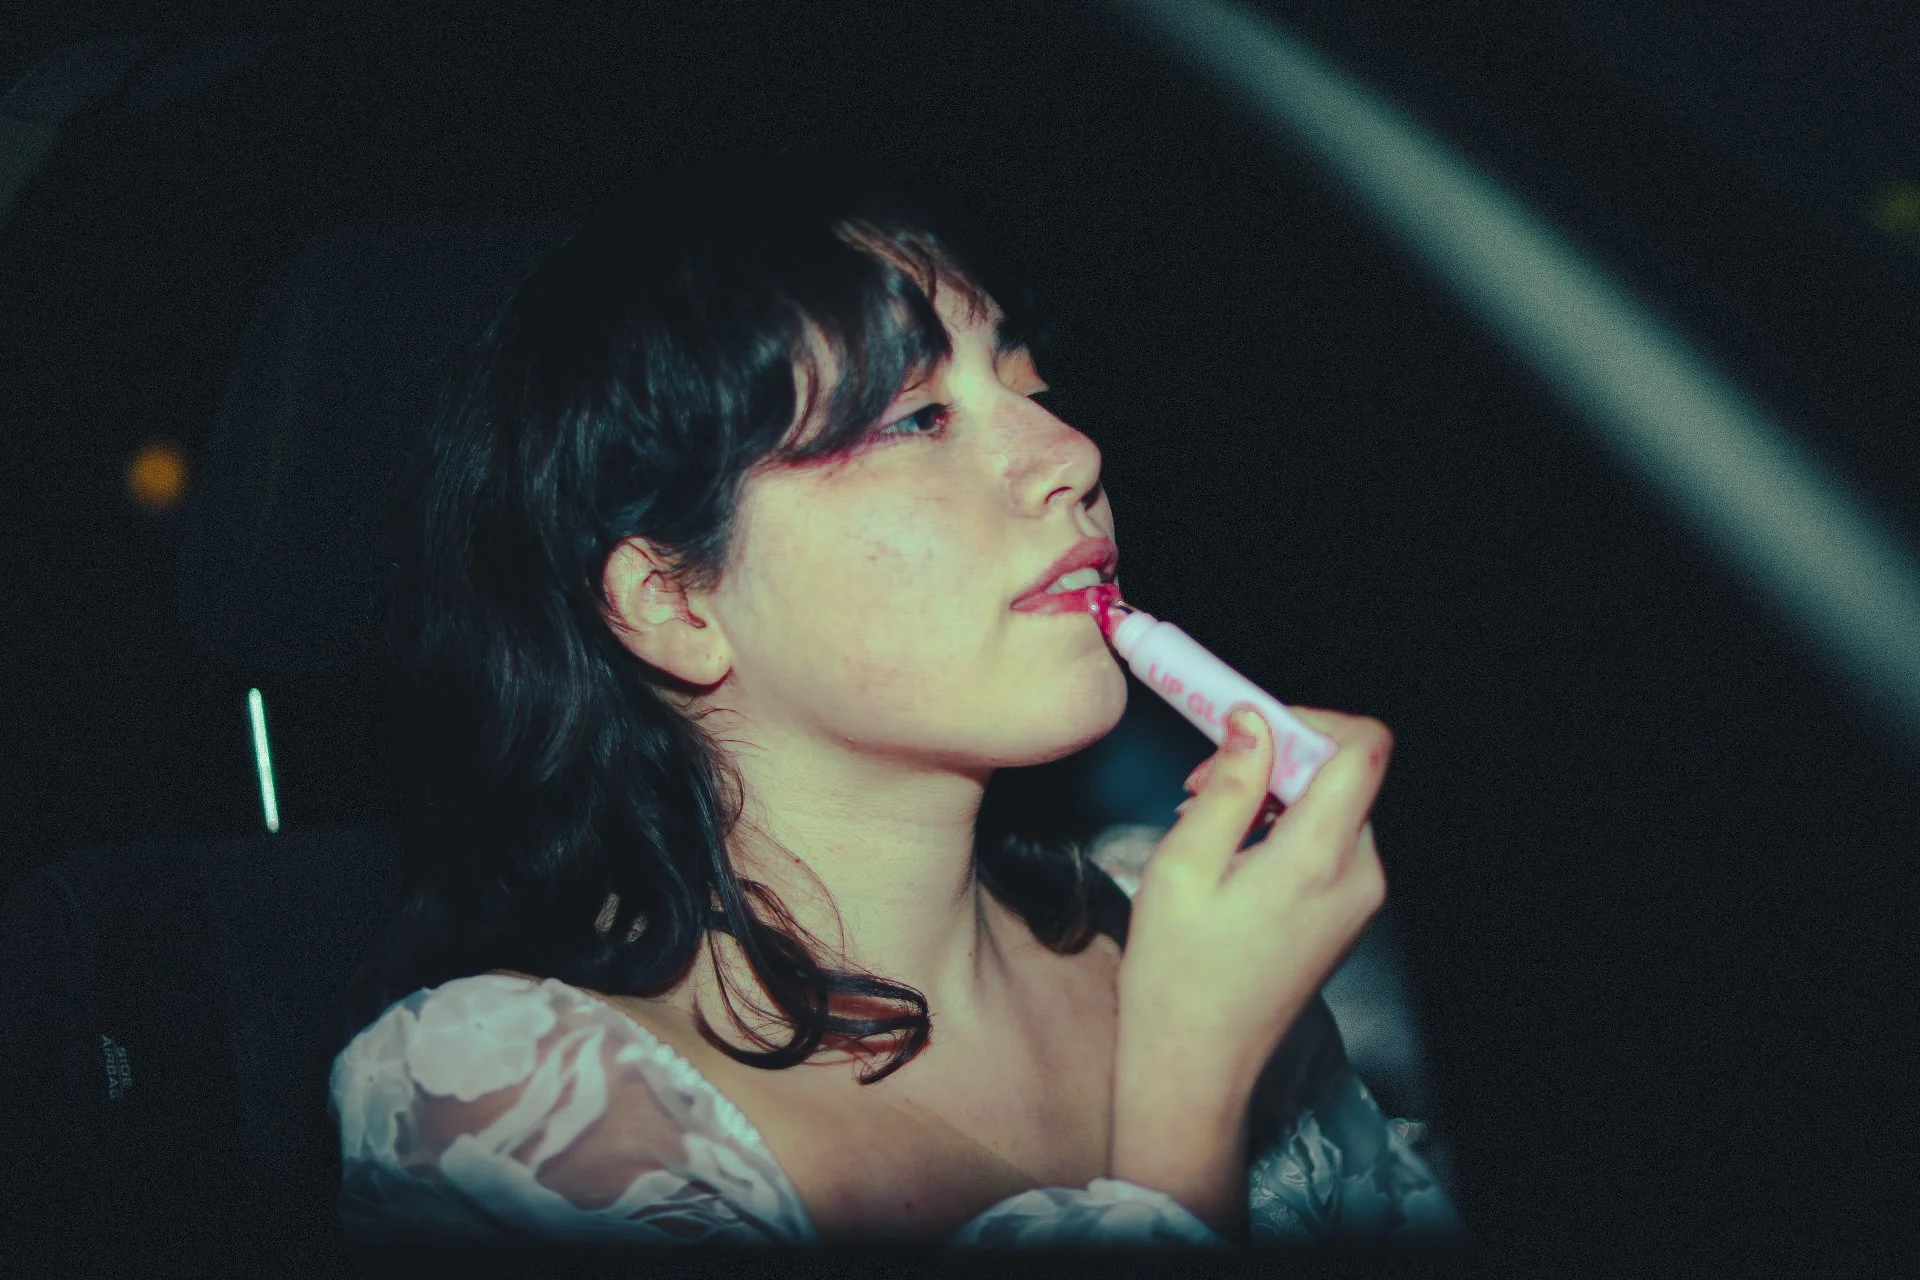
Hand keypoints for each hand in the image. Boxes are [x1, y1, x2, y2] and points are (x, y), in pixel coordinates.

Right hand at [1108, 704, 1389, 1234]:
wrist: (1197, 1067)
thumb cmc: (1177, 977)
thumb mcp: (1183, 867)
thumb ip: (1227, 787)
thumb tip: (1252, 722)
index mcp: (1319, 859)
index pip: (1363, 748)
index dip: (1309, 716)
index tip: (1249, 721)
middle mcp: (1358, 875)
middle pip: (1342, 773)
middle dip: (1273, 758)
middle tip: (1201, 782)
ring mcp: (1359, 898)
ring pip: (1332, 805)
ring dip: (1273, 794)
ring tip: (1205, 826)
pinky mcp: (1347, 914)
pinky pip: (1329, 842)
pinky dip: (1283, 828)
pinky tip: (1229, 857)